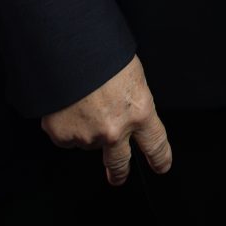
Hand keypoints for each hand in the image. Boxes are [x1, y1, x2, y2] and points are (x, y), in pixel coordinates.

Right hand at [41, 55, 172, 187]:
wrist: (67, 49)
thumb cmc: (102, 53)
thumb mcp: (132, 75)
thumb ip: (131, 102)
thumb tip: (127, 113)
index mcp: (139, 111)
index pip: (155, 144)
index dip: (160, 158)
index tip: (162, 166)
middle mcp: (115, 130)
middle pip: (120, 163)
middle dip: (120, 173)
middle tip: (118, 176)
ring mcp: (87, 136)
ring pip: (89, 142)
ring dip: (88, 131)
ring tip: (84, 104)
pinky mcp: (63, 136)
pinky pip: (67, 137)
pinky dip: (68, 126)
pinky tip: (68, 106)